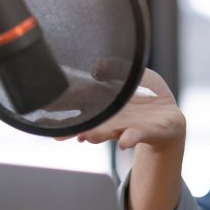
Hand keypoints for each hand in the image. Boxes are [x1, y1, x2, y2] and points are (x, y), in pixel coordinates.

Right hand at [57, 67, 184, 151]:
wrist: (170, 118)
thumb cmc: (147, 95)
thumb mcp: (133, 74)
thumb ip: (115, 67)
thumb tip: (95, 69)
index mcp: (103, 103)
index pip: (77, 103)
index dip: (59, 107)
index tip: (40, 111)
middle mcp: (110, 118)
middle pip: (88, 122)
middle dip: (72, 128)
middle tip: (57, 133)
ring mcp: (127, 126)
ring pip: (108, 131)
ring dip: (97, 134)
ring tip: (86, 136)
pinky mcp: (146, 131)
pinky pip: (136, 135)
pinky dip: (130, 138)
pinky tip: (124, 141)